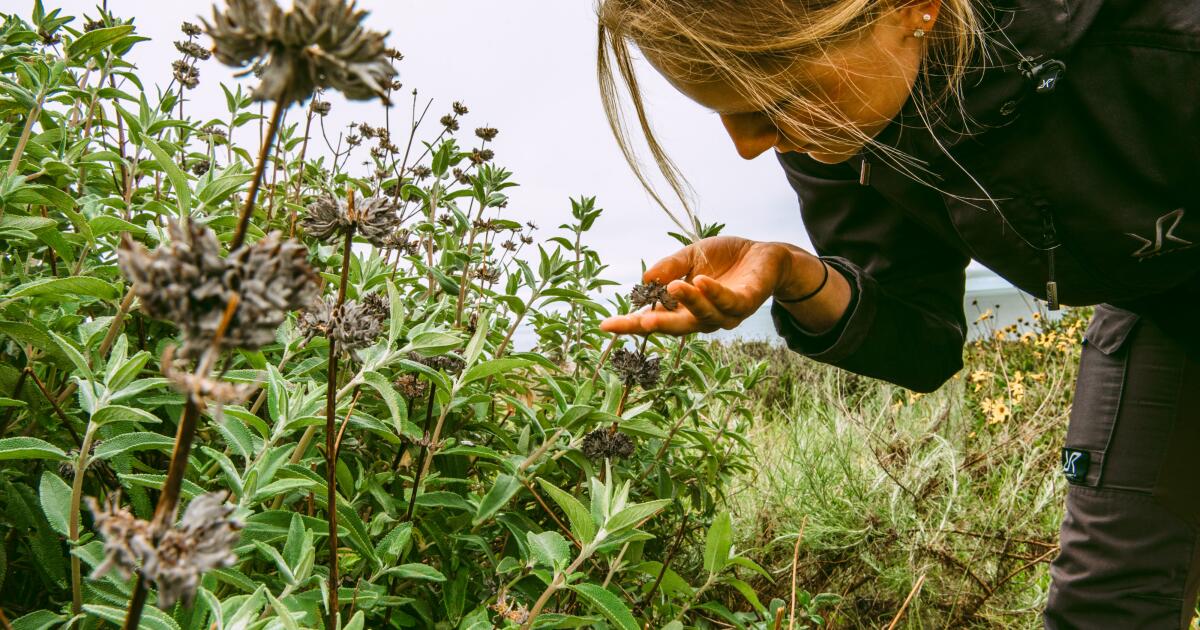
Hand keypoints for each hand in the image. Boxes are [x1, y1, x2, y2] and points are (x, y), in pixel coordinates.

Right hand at [600, 236, 829, 335]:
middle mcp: (704, 317)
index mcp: (685, 309)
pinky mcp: (746, 303)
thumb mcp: (691, 257)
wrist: (765, 255)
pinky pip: (728, 303)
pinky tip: (700, 282)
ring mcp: (725, 314)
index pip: (654, 319)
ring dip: (688, 302)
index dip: (631, 324)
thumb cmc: (725, 258)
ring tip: (675, 287)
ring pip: (704, 316)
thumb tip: (645, 279)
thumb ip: (669, 268)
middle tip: (639, 322)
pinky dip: (713, 294)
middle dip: (657, 326)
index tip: (605, 326)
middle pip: (676, 328)